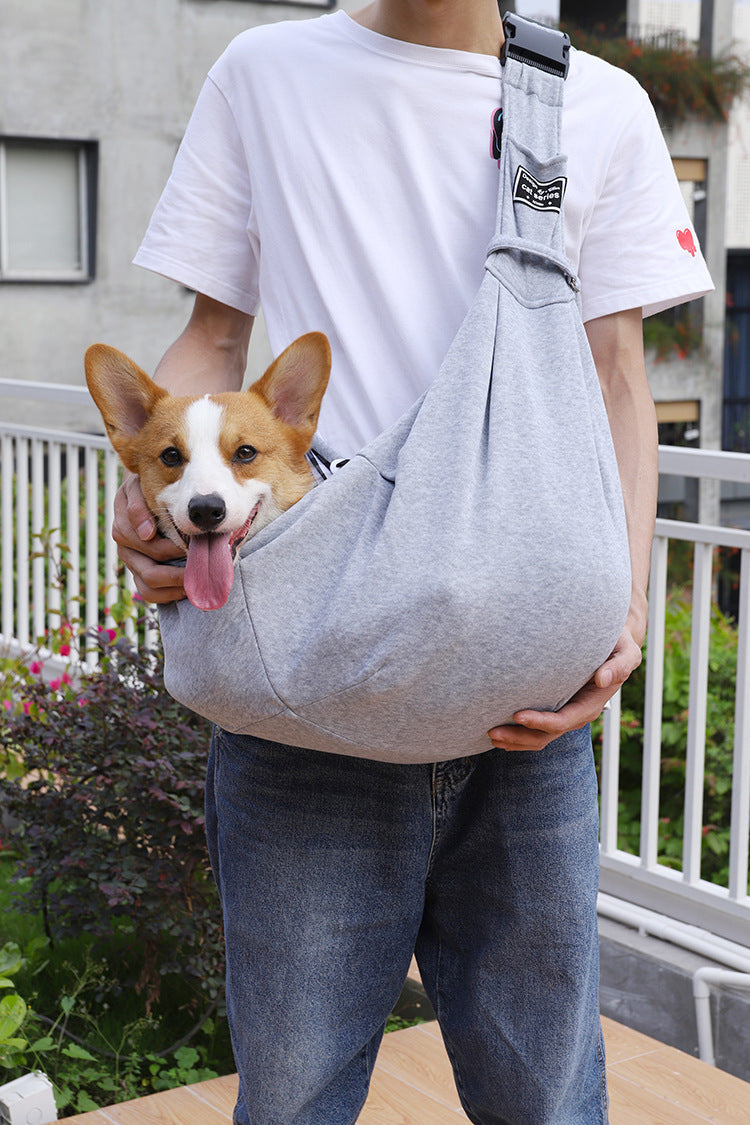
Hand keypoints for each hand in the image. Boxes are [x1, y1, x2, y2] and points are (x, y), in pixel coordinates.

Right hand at [112, 475, 186, 603]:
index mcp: (123, 522)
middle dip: (177, 570)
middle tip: (200, 568)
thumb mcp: (140, 486)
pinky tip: (186, 588)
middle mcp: (125, 545)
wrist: (149, 492)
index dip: (168, 547)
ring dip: (174, 585)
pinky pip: (149, 593)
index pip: (141, 541)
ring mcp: (131, 561)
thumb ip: (139, 505)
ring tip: (195, 580)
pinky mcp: (139, 574)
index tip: (188, 547)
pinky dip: (168, 595)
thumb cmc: (149, 487)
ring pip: (149, 585)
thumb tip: (147, 533)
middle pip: (148, 569)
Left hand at [487, 623, 642, 751]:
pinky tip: (499, 733)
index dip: (541, 722)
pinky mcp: (555, 707)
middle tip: (492, 732)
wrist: (612, 642)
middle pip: (547, 735)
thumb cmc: (617, 643)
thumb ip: (621, 664)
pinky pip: (537, 728)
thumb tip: (603, 679)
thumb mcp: (627, 650)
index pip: (564, 720)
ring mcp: (565, 712)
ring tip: (490, 736)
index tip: (517, 716)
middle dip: (519, 737)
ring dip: (515, 740)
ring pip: (539, 736)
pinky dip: (518, 733)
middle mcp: (578, 713)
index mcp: (592, 703)